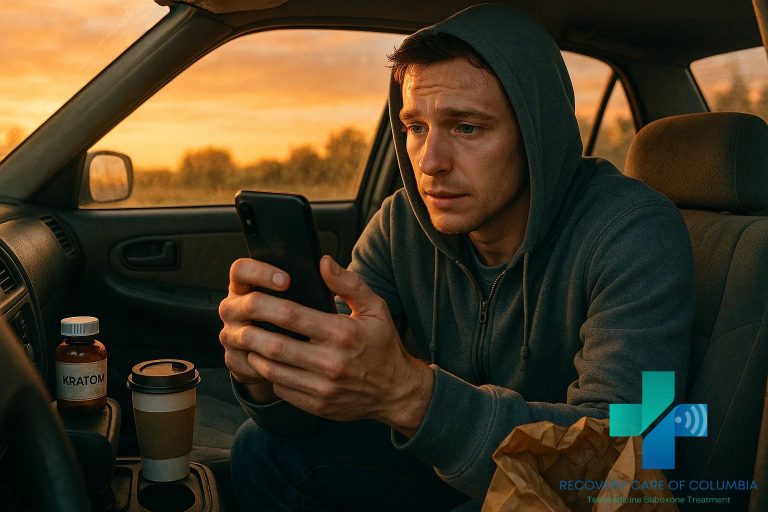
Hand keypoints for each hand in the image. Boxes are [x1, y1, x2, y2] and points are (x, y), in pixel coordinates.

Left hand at [221, 255, 433, 435]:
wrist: (396, 392)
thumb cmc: (383, 346)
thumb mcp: (375, 308)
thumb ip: (349, 283)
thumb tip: (322, 262)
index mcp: (343, 334)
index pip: (292, 316)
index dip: (266, 305)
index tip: (252, 296)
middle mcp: (331, 363)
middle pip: (276, 345)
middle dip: (252, 331)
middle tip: (240, 320)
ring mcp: (322, 388)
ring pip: (273, 370)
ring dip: (255, 354)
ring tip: (249, 339)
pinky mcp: (317, 405)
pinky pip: (281, 389)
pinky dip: (269, 374)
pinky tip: (266, 361)